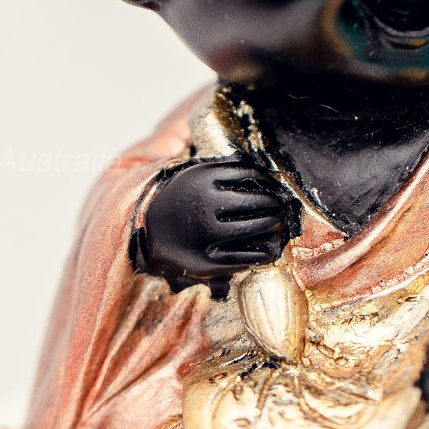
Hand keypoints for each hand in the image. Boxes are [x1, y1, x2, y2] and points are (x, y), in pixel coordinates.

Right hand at [134, 158, 297, 291]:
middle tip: (281, 205)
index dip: (267, 181)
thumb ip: (222, 167)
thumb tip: (261, 166)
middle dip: (273, 204)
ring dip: (271, 225)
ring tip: (277, 223)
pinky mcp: (206, 262)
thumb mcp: (194, 175)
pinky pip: (244, 257)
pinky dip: (262, 253)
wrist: (147, 231)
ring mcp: (205, 235)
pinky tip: (269, 250)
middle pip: (254, 202)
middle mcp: (203, 207)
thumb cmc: (180, 200)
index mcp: (201, 180)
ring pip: (252, 228)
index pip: (249, 175)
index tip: (274, 186)